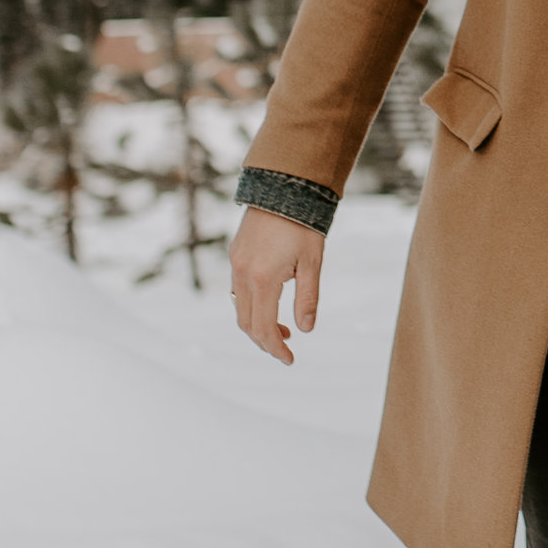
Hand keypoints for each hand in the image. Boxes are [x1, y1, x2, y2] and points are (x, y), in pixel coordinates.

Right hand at [230, 208, 323, 364]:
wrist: (283, 188)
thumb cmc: (303, 225)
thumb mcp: (312, 263)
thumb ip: (308, 298)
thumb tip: (306, 330)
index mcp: (262, 280)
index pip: (263, 328)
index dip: (275, 348)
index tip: (290, 359)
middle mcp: (242, 274)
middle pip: (246, 322)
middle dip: (264, 340)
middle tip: (285, 349)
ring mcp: (235, 263)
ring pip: (239, 307)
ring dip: (257, 324)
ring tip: (282, 328)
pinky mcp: (235, 254)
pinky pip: (237, 290)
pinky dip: (251, 305)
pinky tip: (270, 303)